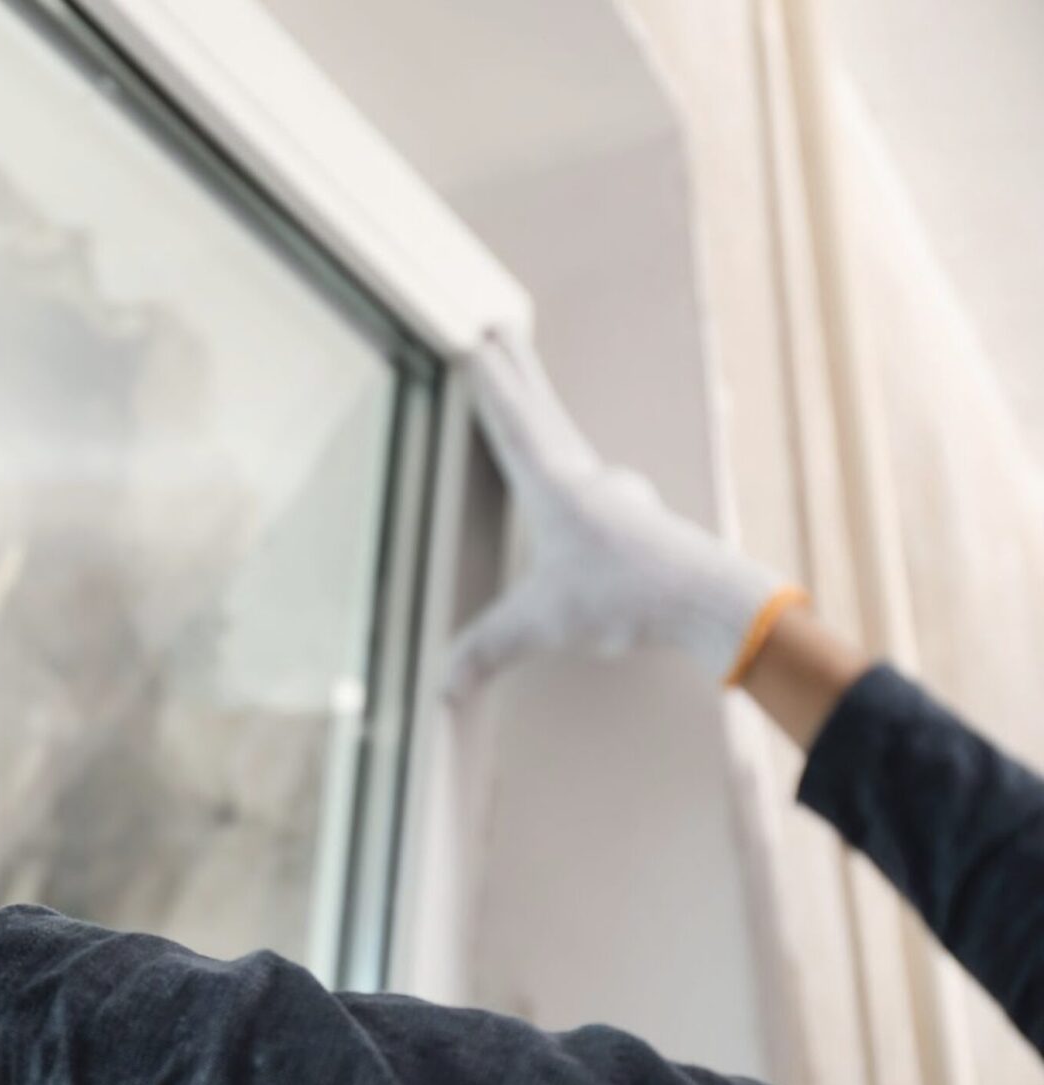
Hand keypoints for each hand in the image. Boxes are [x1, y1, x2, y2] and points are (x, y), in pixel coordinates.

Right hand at [444, 334, 801, 696]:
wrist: (710, 601)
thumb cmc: (626, 596)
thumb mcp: (541, 625)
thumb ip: (487, 650)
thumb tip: (442, 686)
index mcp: (554, 487)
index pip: (511, 423)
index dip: (490, 383)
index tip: (476, 341)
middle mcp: (587, 478)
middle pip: (544, 411)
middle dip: (518, 372)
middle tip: (501, 331)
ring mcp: (618, 496)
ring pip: (570, 443)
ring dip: (547, 417)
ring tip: (531, 405)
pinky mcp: (638, 522)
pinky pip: (594, 483)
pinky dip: (573, 471)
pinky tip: (580, 494)